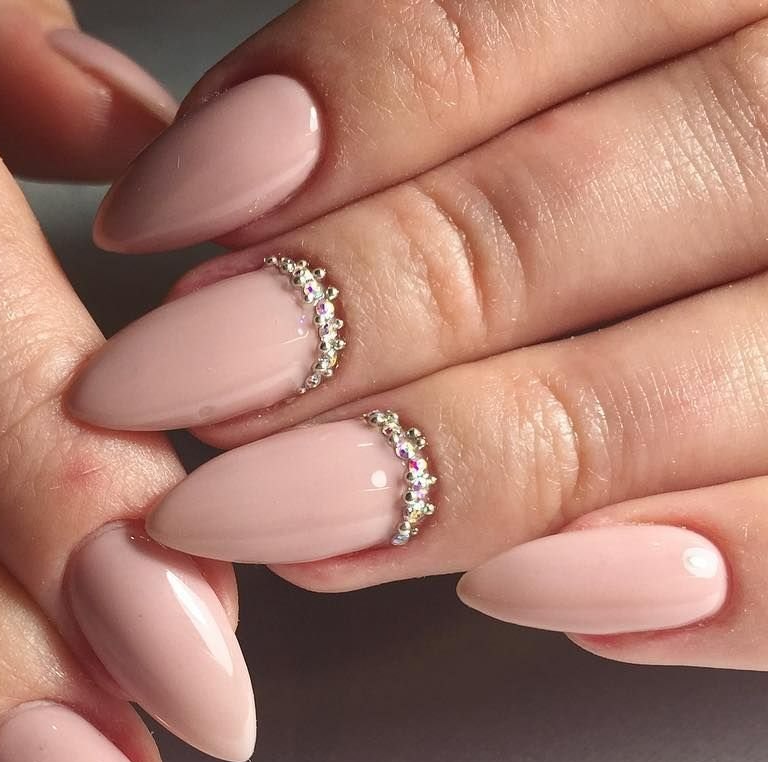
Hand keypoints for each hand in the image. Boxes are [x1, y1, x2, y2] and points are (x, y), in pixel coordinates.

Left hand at [72, 0, 767, 671]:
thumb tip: (223, 179)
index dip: (307, 131)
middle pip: (550, 224)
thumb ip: (436, 66)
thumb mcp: (608, 34)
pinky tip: (535, 592)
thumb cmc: (691, 103)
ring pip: (672, 397)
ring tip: (287, 518)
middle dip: (340, 325)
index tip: (164, 225)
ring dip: (460, 469)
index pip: (476, 22)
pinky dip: (708, 585)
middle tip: (174, 395)